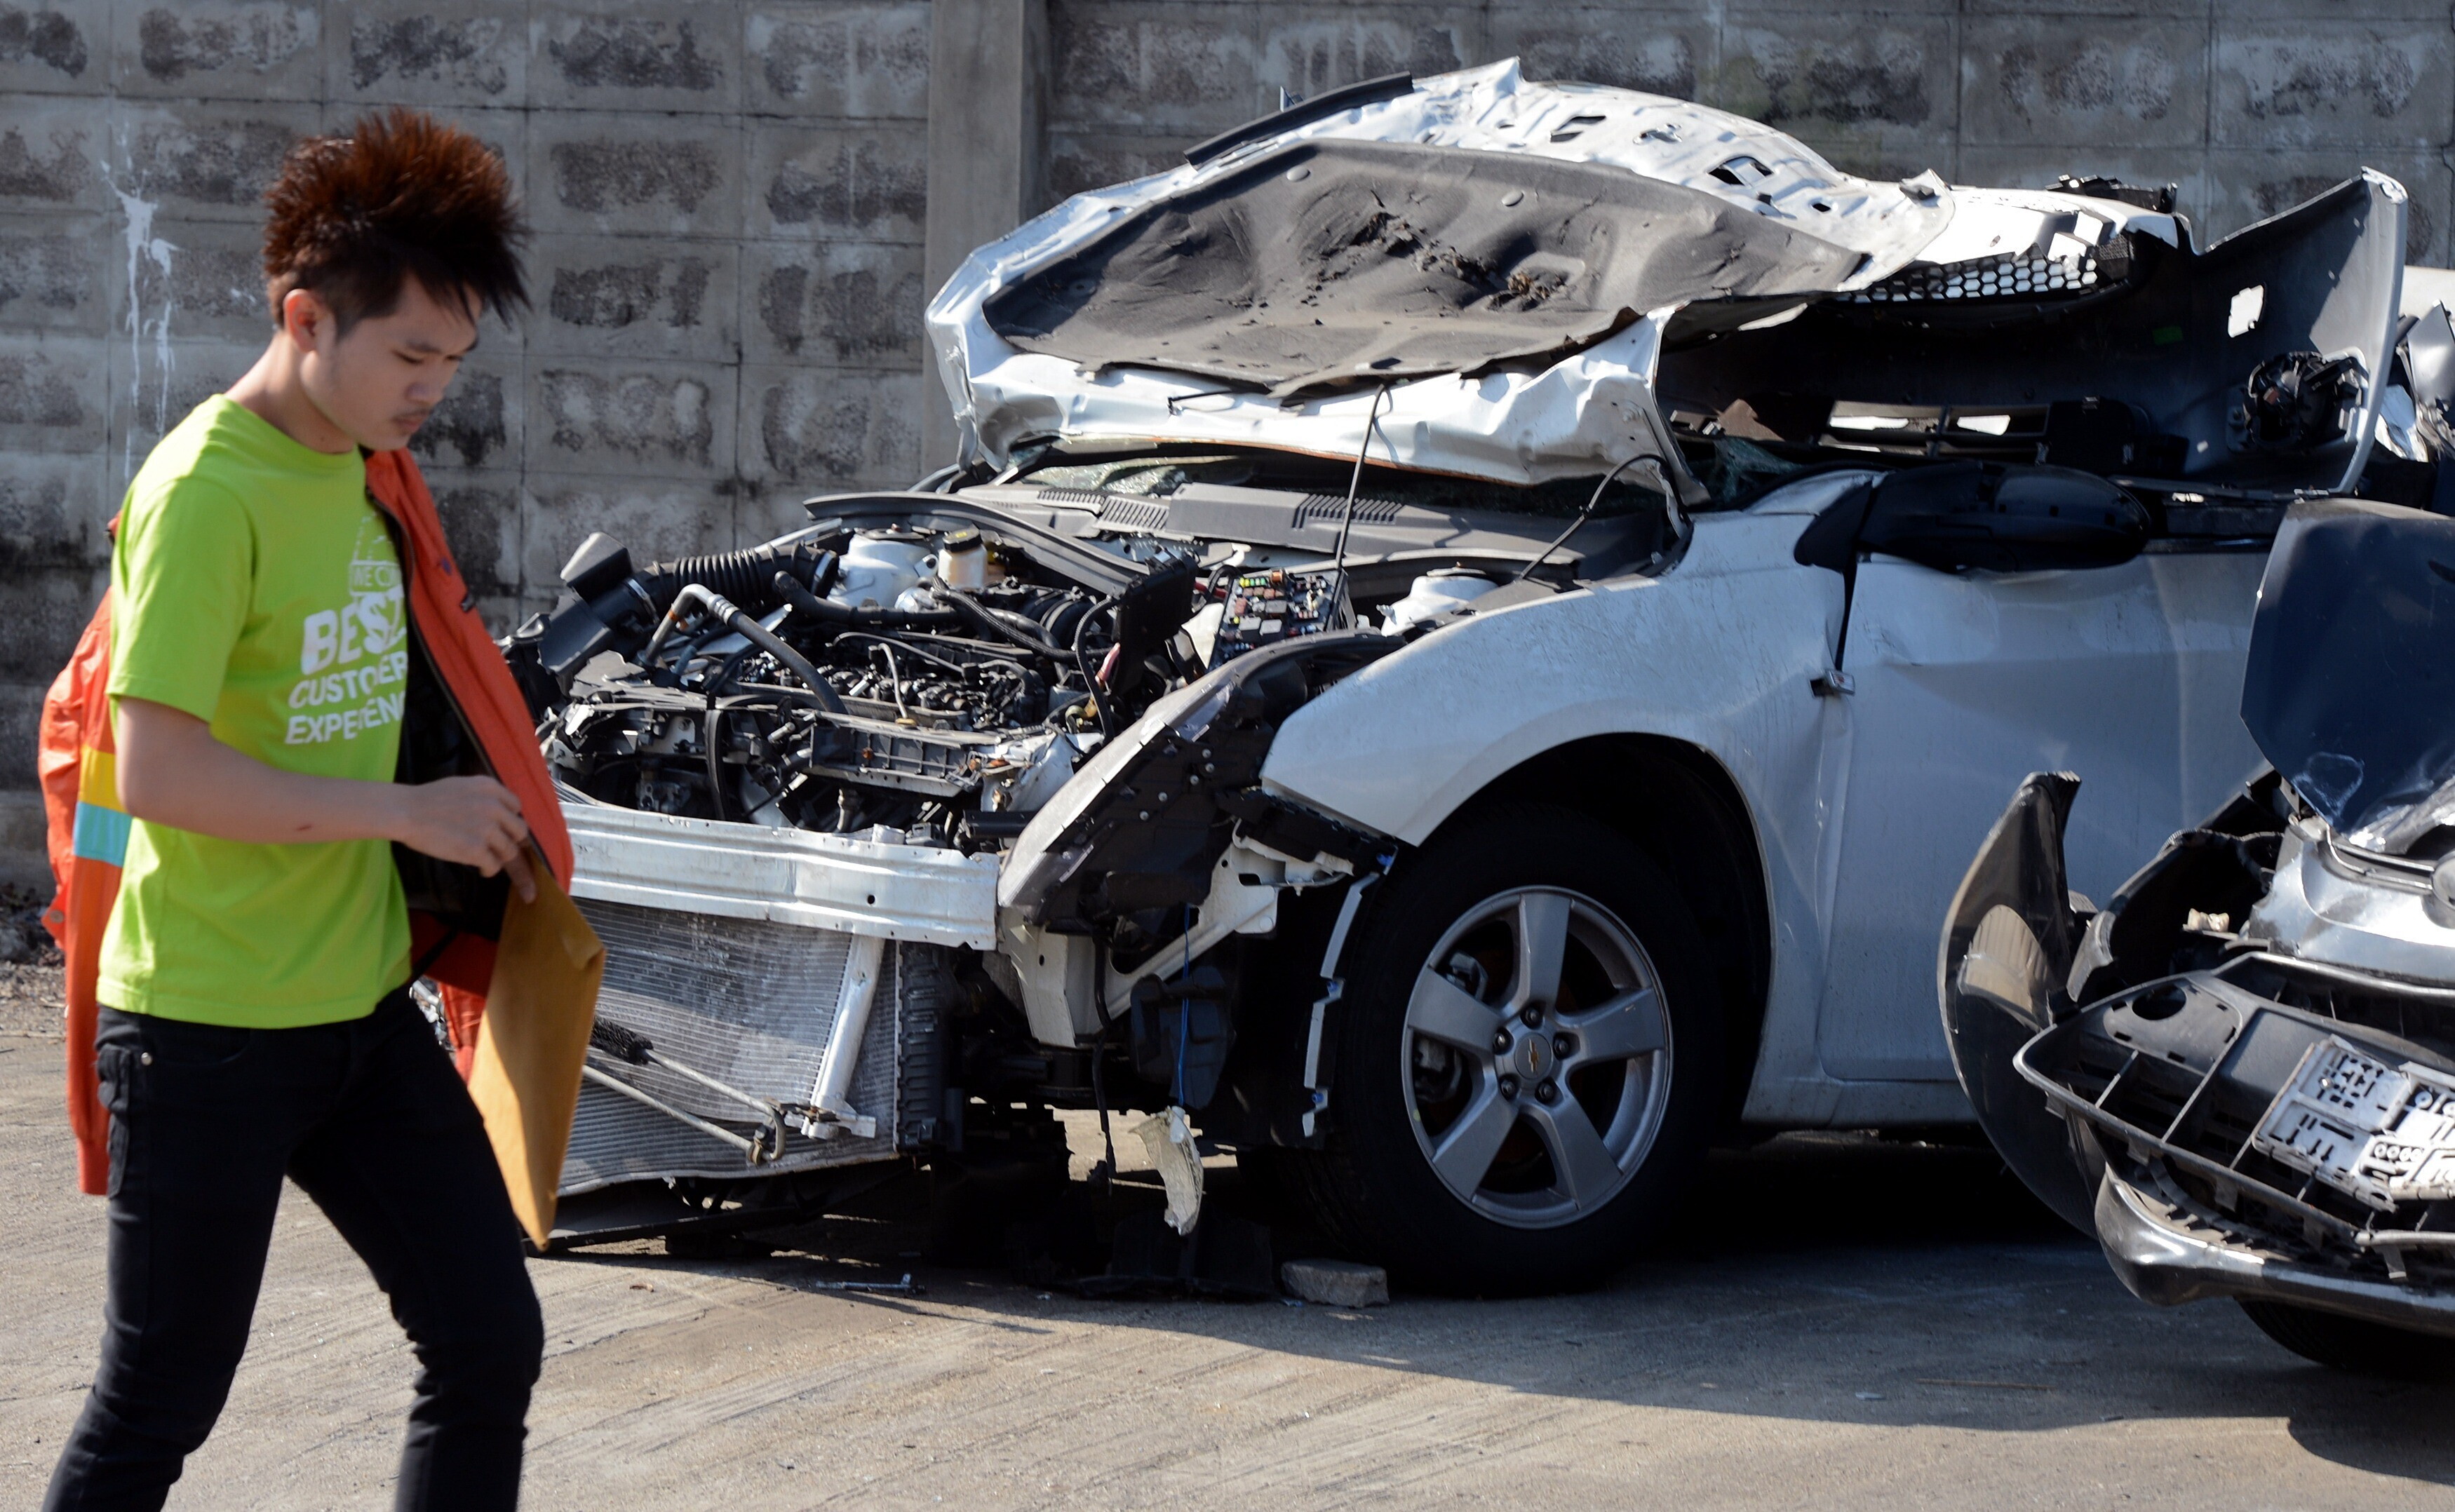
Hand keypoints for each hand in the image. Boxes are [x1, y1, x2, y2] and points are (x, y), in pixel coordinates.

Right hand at [394, 776, 537, 902]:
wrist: (406, 811)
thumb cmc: (428, 799)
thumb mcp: (463, 786)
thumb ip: (485, 796)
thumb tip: (501, 812)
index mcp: (491, 788)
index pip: (517, 808)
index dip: (510, 821)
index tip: (503, 829)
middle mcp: (494, 806)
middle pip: (520, 830)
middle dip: (511, 840)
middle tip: (499, 847)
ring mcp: (487, 829)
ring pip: (510, 851)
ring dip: (500, 857)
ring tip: (488, 860)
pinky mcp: (476, 850)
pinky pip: (495, 865)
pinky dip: (490, 870)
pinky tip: (482, 870)